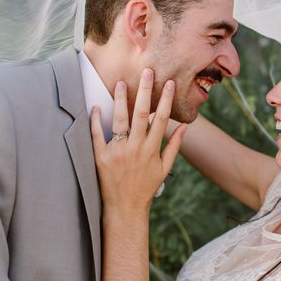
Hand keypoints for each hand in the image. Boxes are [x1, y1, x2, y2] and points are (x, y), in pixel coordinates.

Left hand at [91, 68, 186, 221]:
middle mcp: (136, 148)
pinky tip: (96, 107)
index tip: (168, 83)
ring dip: (120, 100)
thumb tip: (184, 128)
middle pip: (142, 114)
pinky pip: (97, 136)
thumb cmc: (146, 187)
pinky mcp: (101, 158)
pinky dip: (96, 121)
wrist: (125, 208)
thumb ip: (174, 146)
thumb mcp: (165, 168)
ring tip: (120, 83)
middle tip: (146, 72)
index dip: (166, 100)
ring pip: (120, 120)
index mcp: (152, 149)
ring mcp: (118, 152)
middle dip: (145, 91)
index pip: (161, 118)